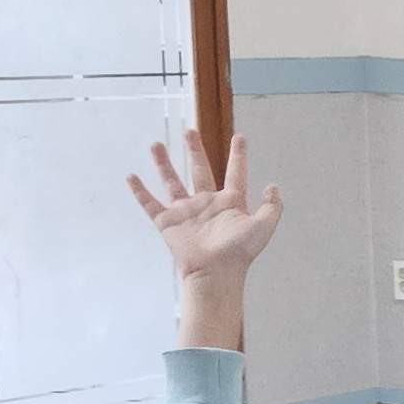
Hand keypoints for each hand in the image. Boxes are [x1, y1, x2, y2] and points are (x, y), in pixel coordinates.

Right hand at [127, 132, 281, 279]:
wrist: (215, 272)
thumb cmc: (239, 253)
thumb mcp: (262, 228)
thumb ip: (272, 208)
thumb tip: (273, 186)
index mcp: (230, 204)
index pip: (235, 174)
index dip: (239, 156)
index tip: (240, 137)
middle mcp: (207, 204)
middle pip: (200, 170)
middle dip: (195, 150)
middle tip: (190, 131)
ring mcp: (186, 212)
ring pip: (172, 181)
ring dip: (163, 163)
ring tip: (156, 144)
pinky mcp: (167, 222)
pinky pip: (149, 204)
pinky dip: (139, 191)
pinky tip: (130, 176)